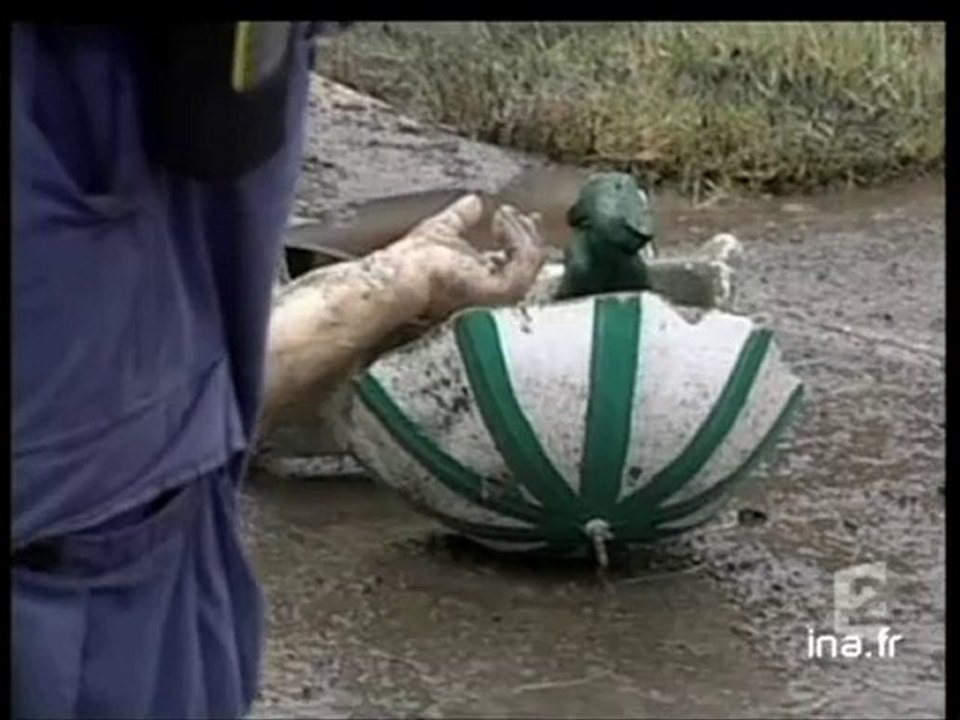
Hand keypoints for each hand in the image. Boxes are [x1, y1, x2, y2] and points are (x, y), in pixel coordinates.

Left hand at [382, 194, 547, 325]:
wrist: (403, 273)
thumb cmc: (413, 260)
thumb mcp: (444, 228)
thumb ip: (462, 216)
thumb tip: (476, 200)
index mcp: (480, 280)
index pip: (514, 260)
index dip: (520, 235)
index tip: (519, 214)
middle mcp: (493, 291)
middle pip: (530, 262)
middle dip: (531, 234)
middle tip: (526, 213)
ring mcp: (500, 294)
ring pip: (532, 260)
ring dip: (524, 232)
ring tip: (507, 213)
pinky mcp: (502, 290)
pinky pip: (525, 260)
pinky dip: (518, 236)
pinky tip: (501, 219)